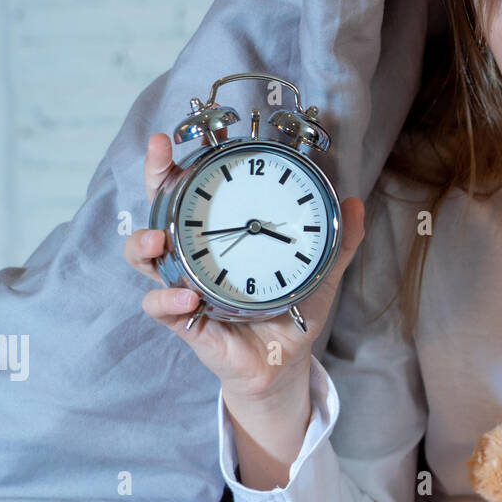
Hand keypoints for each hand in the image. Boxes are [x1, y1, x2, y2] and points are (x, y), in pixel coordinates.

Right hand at [124, 132, 365, 402]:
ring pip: (147, 260)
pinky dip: (169, 303)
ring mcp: (185, 287)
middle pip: (159, 211)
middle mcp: (194, 257)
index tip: (167, 141)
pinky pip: (163, 310)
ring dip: (144, 245)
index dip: (173, 166)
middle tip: (158, 162)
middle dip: (153, 183)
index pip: (190, 192)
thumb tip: (356, 202)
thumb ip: (339, 238)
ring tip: (157, 239)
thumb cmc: (291, 308)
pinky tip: (188, 299)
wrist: (285, 360)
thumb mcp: (320, 269)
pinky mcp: (187, 323)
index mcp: (220, 236)